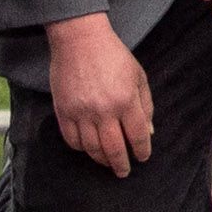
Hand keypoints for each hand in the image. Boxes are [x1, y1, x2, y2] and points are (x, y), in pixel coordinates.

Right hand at [42, 13, 158, 171]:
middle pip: (114, 149)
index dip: (142, 151)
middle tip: (124, 171)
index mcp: (126, 100)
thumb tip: (148, 132)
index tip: (142, 157)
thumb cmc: (113, 55)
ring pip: (92, 149)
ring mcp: (81, 112)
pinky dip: (81, 149)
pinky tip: (88, 148)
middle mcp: (104, 110)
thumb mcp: (138, 75)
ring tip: (107, 162)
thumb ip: (145, 105)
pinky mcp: (63, 111)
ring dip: (101, 160)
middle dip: (121, 165)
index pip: (137, 136)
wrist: (80, 39)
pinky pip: (72, 140)